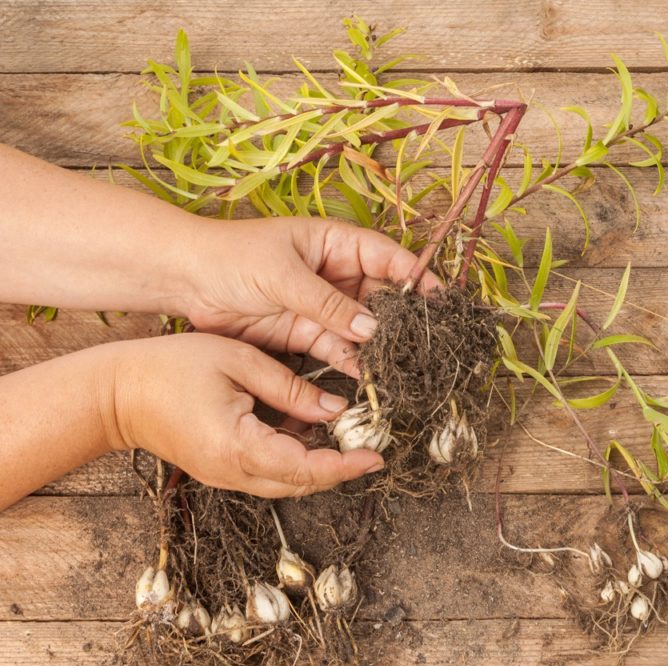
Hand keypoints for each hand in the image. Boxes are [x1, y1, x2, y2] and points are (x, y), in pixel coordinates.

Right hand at [106, 334, 381, 496]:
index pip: (306, 468)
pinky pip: (269, 473)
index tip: (377, 456)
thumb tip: (334, 408)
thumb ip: (289, 386)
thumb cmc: (169, 368)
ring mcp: (226, 477)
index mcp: (239, 447)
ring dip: (318, 464)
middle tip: (370, 444)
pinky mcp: (221, 471)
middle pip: (302, 484)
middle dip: (340, 468)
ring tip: (345, 435)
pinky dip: (295, 458)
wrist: (114, 394)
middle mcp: (234, 473)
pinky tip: (306, 429)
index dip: (346, 465)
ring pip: (287, 482)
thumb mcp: (238, 362)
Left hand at [184, 217, 442, 377]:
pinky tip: (367, 378)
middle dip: (401, 320)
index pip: (386, 257)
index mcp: (334, 243)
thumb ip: (327, 303)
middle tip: (425, 344)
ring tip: (400, 368)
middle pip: (380, 296)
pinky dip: (351, 363)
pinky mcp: (305, 333)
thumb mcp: (283, 275)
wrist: (185, 280)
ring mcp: (321, 305)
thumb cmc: (232, 257)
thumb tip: (372, 328)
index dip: (415, 276)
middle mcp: (334, 274)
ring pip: (361, 328)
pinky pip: (337, 348)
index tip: (440, 299)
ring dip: (378, 347)